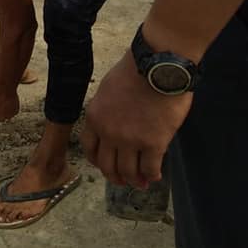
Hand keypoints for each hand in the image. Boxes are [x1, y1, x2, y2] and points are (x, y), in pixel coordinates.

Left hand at [81, 49, 191, 188]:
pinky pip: (150, 169)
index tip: (106, 165)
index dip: (98, 161)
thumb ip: (107, 110)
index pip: (89, 148)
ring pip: (128, 172)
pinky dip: (152, 176)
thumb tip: (115, 122)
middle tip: (124, 180)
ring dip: (134, 180)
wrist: (157, 65)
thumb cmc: (136, 70)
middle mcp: (108, 132)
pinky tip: (155, 175)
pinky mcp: (153, 144)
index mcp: (95, 117)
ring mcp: (130, 140)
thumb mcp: (108, 89)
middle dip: (115, 177)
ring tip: (142, 182)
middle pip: (107, 165)